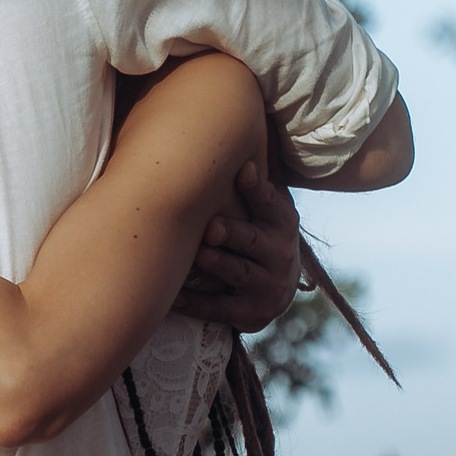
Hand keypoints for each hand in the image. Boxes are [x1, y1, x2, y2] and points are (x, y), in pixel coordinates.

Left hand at [174, 162, 304, 332]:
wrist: (276, 289)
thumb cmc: (259, 234)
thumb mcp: (265, 210)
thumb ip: (252, 184)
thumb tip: (228, 142)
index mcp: (281, 222)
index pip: (270, 203)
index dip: (257, 188)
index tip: (243, 170)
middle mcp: (279, 253)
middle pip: (251, 239)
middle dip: (232, 233)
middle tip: (211, 226)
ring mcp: (267, 286)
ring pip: (237, 272)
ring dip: (217, 264)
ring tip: (198, 256)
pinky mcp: (250, 313)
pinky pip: (219, 307)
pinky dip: (194, 302)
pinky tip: (173, 296)